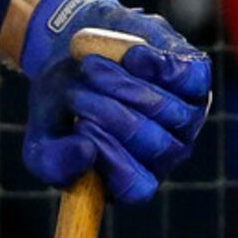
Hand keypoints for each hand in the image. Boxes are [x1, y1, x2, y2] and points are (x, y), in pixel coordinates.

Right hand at [20, 0, 211, 203]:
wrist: (76, 50)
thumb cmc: (59, 106)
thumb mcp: (41, 140)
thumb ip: (53, 161)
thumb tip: (86, 153)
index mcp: (129, 181)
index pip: (136, 187)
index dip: (110, 158)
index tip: (79, 129)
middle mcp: (164, 155)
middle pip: (153, 143)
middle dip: (106, 112)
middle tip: (75, 91)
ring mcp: (186, 117)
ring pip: (167, 109)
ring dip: (122, 85)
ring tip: (91, 69)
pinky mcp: (196, 79)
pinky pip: (187, 77)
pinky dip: (154, 63)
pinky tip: (130, 57)